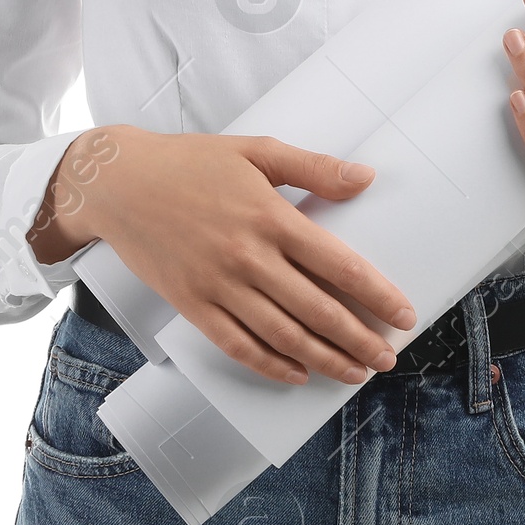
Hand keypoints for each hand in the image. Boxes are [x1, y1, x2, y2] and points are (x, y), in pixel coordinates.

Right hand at [27, 127, 417, 385]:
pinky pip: (237, 346)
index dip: (376, 295)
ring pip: (282, 336)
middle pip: (316, 310)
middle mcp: (248, 257)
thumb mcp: (258, 151)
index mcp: (271, 217)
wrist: (121, 184)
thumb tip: (366, 178)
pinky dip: (270, 365)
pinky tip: (297, 374)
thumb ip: (315, 168)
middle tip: (387, 357)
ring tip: (355, 372)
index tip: (403, 315)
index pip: (338, 265)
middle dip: (359, 339)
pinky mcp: (192, 305)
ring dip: (324, 359)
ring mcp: (218, 285)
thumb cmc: (192, 162)